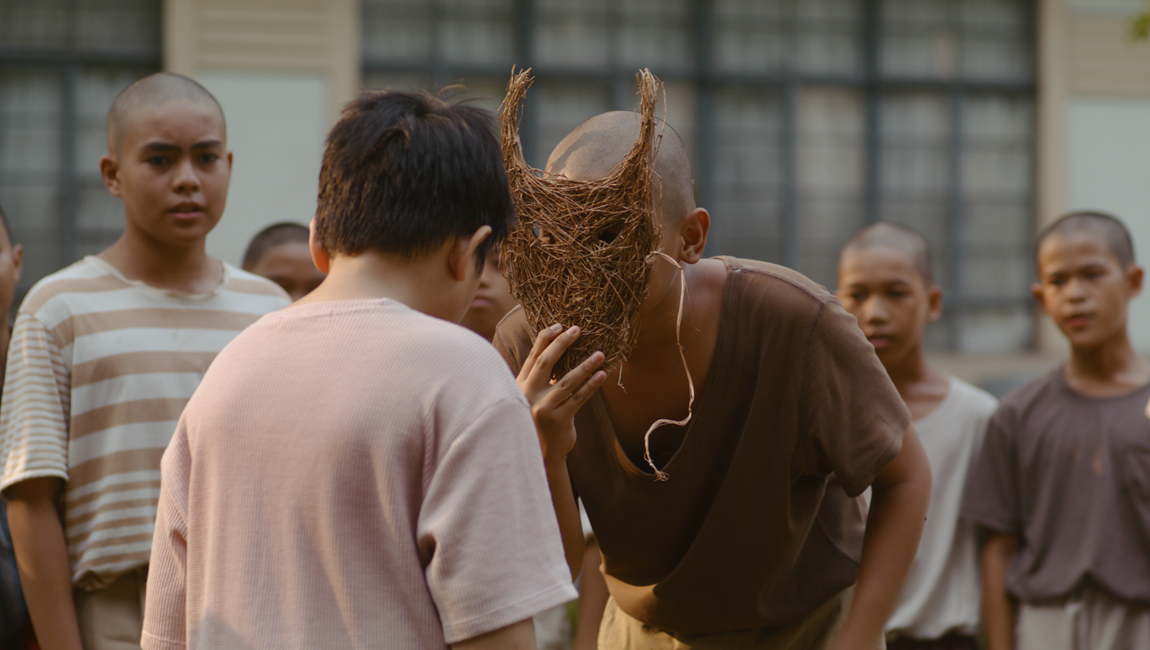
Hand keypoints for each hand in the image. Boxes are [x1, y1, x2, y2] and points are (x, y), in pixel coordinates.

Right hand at [517, 324, 606, 464]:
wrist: (543, 454)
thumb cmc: (541, 420)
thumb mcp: (533, 397)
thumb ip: (540, 378)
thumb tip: (560, 348)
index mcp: (520, 386)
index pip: (533, 357)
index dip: (546, 339)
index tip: (560, 326)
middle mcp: (527, 395)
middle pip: (546, 363)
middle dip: (562, 344)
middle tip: (578, 330)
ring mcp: (542, 408)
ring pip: (567, 381)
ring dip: (585, 365)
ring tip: (600, 354)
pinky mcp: (558, 420)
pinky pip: (578, 398)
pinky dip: (591, 385)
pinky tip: (602, 375)